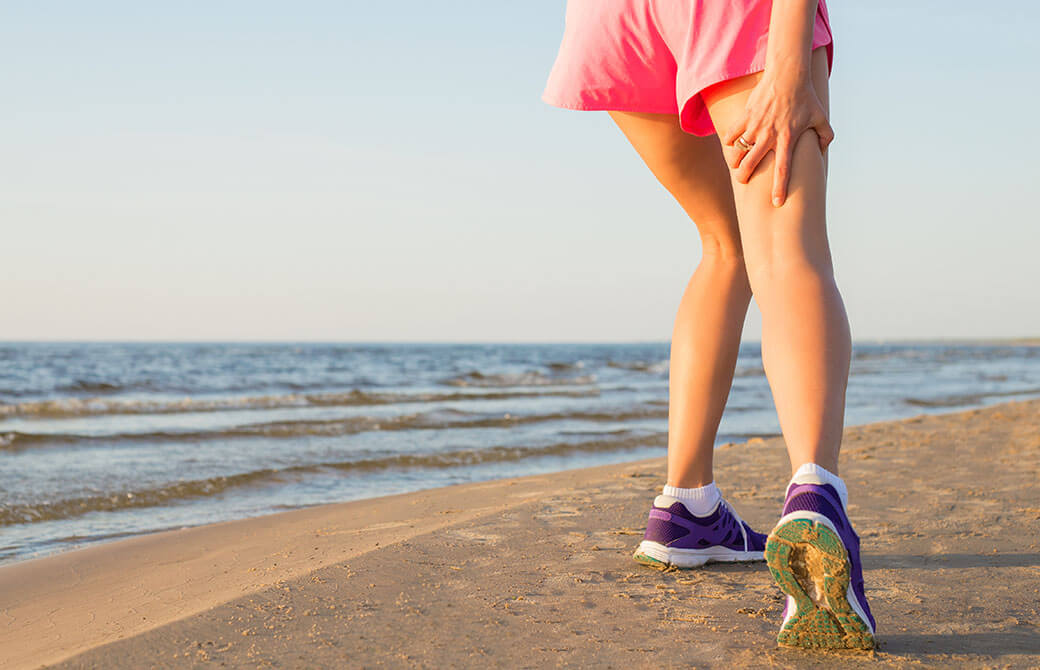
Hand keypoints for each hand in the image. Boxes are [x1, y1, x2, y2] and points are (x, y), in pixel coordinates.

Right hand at [721, 71, 833, 206]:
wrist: (788, 75)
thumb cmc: (806, 96)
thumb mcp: (821, 117)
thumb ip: (825, 136)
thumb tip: (824, 149)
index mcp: (788, 139)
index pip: (783, 170)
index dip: (779, 188)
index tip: (776, 203)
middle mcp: (769, 136)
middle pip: (751, 164)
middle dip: (744, 177)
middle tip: (742, 181)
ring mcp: (755, 126)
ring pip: (737, 151)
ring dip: (734, 161)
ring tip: (735, 165)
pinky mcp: (746, 116)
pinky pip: (731, 134)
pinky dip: (729, 142)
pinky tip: (730, 145)